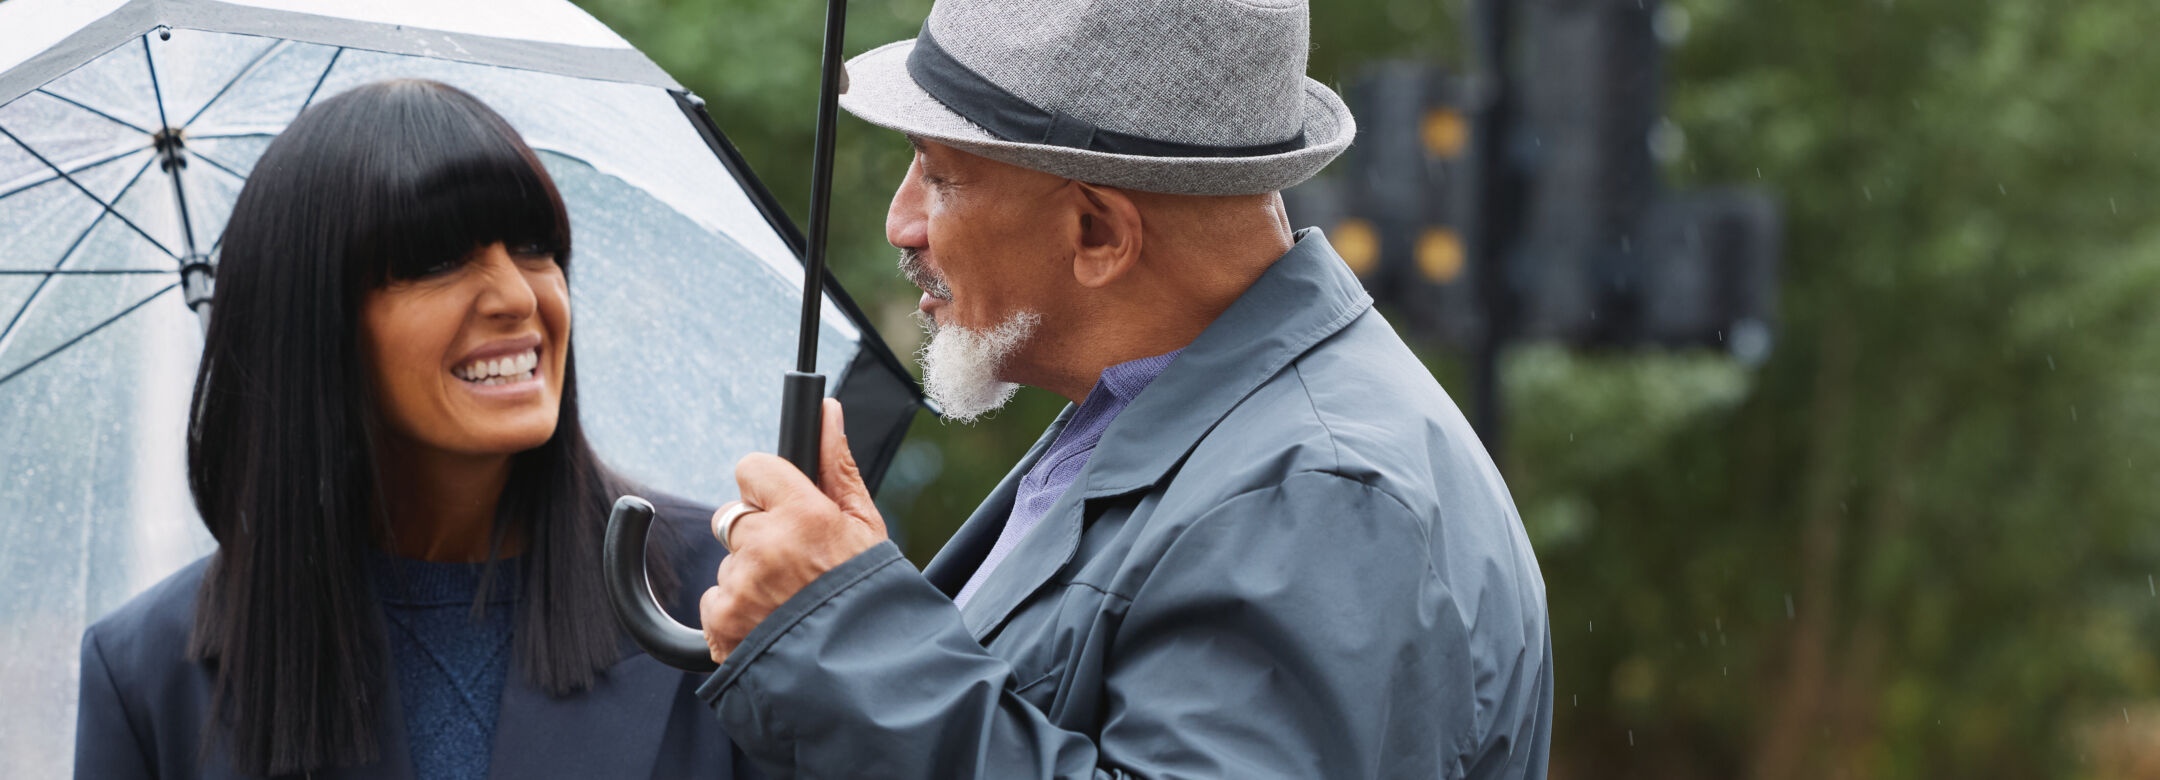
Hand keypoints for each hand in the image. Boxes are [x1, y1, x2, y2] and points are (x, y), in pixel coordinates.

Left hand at [701, 398, 885, 664]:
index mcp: (804, 515)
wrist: (863, 674)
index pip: (752, 469)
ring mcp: (739, 586)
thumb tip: (825, 411)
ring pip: (728, 562)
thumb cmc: (869, 595)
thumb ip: (835, 465)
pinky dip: (735, 612)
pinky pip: (715, 600)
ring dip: (750, 577)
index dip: (767, 488)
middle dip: (757, 535)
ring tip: (790, 602)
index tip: (782, 506)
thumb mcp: (866, 526)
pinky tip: (771, 623)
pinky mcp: (719, 623)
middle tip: (794, 565)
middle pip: (734, 517)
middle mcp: (766, 546)